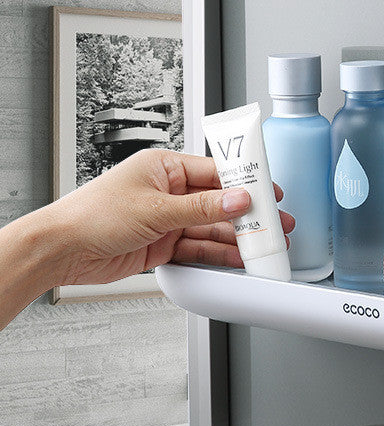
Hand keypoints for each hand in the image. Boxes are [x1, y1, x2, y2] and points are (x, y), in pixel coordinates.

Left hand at [48, 148, 293, 285]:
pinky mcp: (165, 245)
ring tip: (265, 245)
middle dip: (248, 215)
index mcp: (164, 168)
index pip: (215, 172)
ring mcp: (168, 220)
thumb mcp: (155, 209)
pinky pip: (200, 248)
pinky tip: (239, 257)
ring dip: (238, 237)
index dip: (245, 183)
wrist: (64, 250)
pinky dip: (219, 254)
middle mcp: (168, 192)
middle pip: (218, 203)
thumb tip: (237, 200)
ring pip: (212, 228)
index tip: (269, 193)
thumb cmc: (93, 215)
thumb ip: (201, 208)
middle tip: (276, 223)